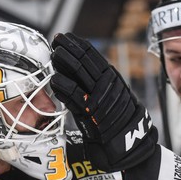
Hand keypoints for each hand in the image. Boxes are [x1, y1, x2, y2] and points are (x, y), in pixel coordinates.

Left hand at [50, 32, 157, 171]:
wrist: (127, 141)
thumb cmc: (116, 119)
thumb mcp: (112, 94)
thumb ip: (97, 82)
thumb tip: (78, 67)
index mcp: (111, 77)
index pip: (93, 55)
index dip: (77, 44)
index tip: (66, 38)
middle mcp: (106, 84)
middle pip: (84, 60)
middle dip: (68, 48)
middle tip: (56, 41)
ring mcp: (98, 96)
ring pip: (78, 72)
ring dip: (63, 61)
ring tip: (53, 54)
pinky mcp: (90, 111)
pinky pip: (74, 95)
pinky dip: (62, 85)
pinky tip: (54, 78)